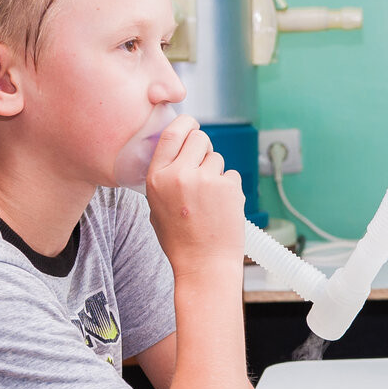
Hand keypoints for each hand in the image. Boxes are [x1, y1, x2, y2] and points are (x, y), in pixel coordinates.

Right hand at [144, 115, 244, 274]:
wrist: (204, 265)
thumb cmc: (180, 240)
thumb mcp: (156, 206)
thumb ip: (164, 177)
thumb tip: (177, 150)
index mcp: (157, 178)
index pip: (171, 134)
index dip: (185, 124)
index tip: (191, 123)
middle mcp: (179, 175)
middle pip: (198, 138)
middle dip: (204, 148)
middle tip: (204, 168)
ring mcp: (206, 180)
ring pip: (217, 158)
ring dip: (216, 173)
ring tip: (210, 200)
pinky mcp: (229, 187)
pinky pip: (231, 175)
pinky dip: (230, 188)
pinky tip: (222, 208)